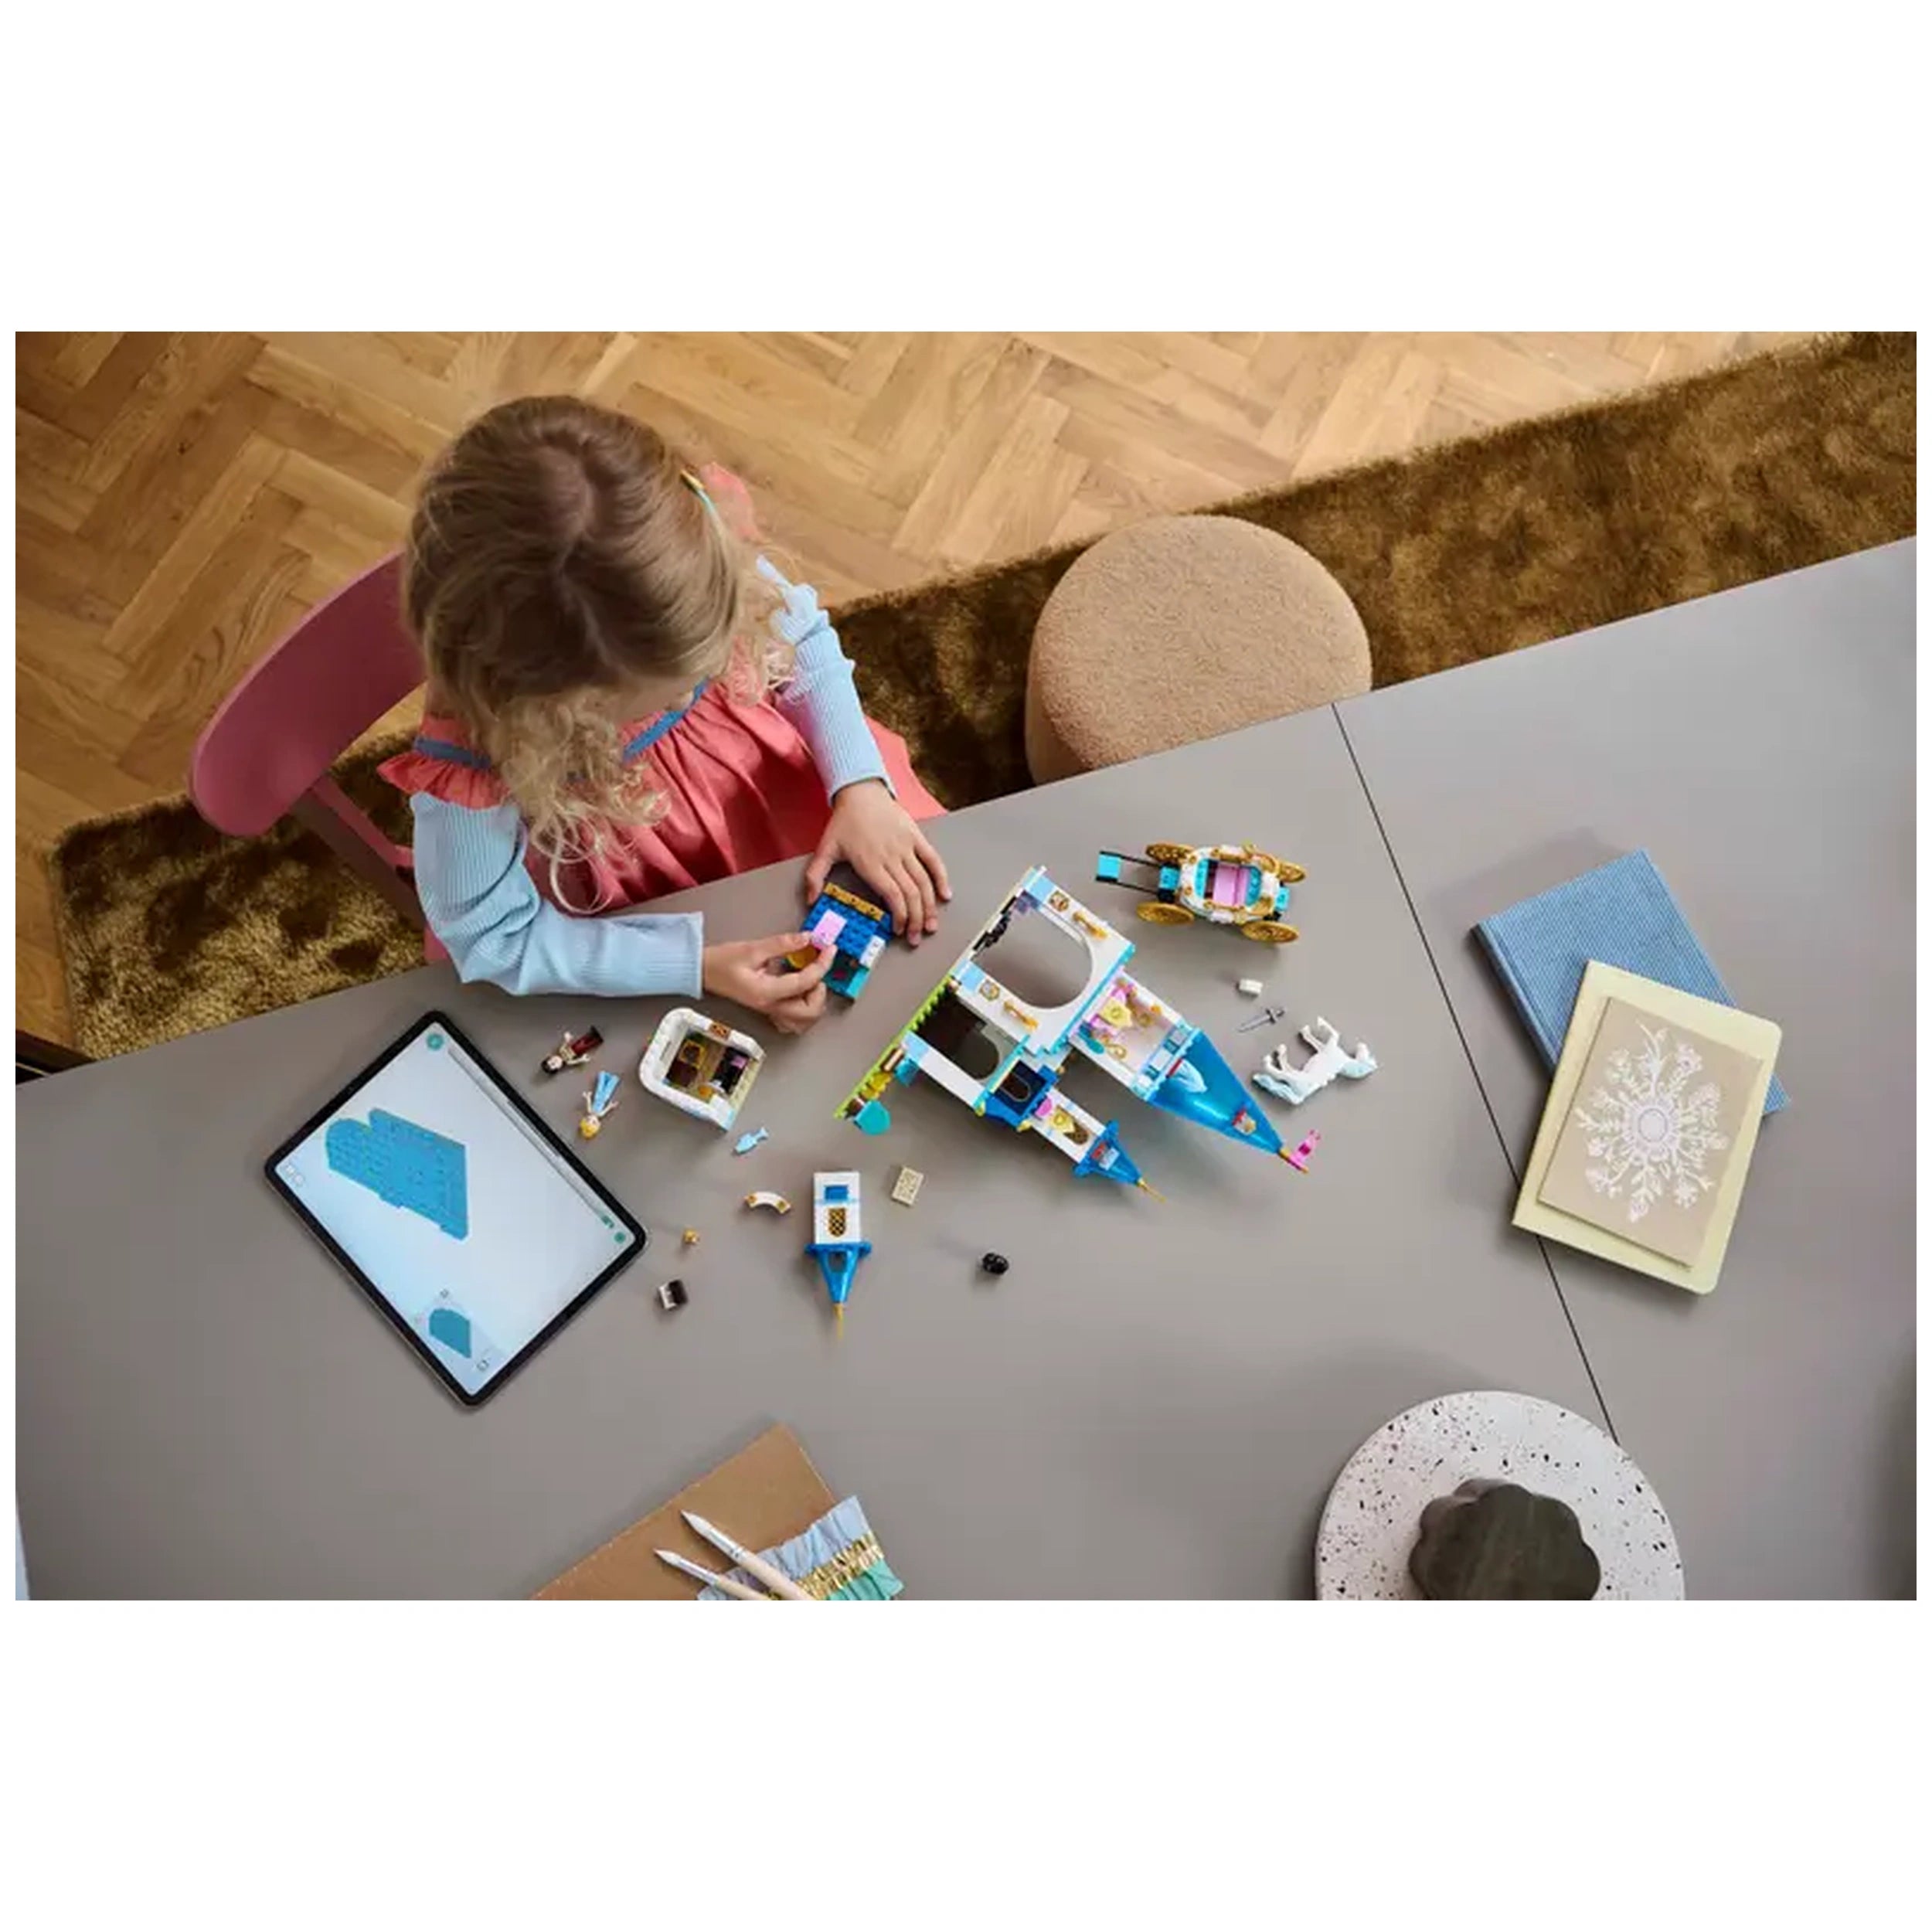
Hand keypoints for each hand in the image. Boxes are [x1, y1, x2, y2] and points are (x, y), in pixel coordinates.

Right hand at [702, 933, 834, 1035]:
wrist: (702, 972)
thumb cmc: (721, 962)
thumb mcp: (753, 948)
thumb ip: (782, 944)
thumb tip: (807, 939)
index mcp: (767, 992)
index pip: (805, 983)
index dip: (822, 965)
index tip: (830, 950)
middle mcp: (770, 1006)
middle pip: (809, 1013)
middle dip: (820, 990)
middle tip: (817, 968)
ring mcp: (769, 1010)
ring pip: (803, 1020)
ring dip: (814, 1002)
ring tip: (810, 980)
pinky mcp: (767, 1008)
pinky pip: (793, 1019)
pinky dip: (803, 1009)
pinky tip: (800, 992)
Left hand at [805, 780, 950, 946]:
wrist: (861, 792)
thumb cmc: (844, 821)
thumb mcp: (825, 849)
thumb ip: (815, 876)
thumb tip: (811, 900)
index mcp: (871, 863)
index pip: (892, 895)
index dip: (899, 916)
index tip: (898, 930)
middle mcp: (891, 857)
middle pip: (911, 893)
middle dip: (915, 919)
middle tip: (915, 937)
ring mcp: (906, 847)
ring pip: (924, 881)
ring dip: (929, 906)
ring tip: (930, 924)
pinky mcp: (916, 837)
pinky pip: (933, 860)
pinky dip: (941, 878)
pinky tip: (945, 895)